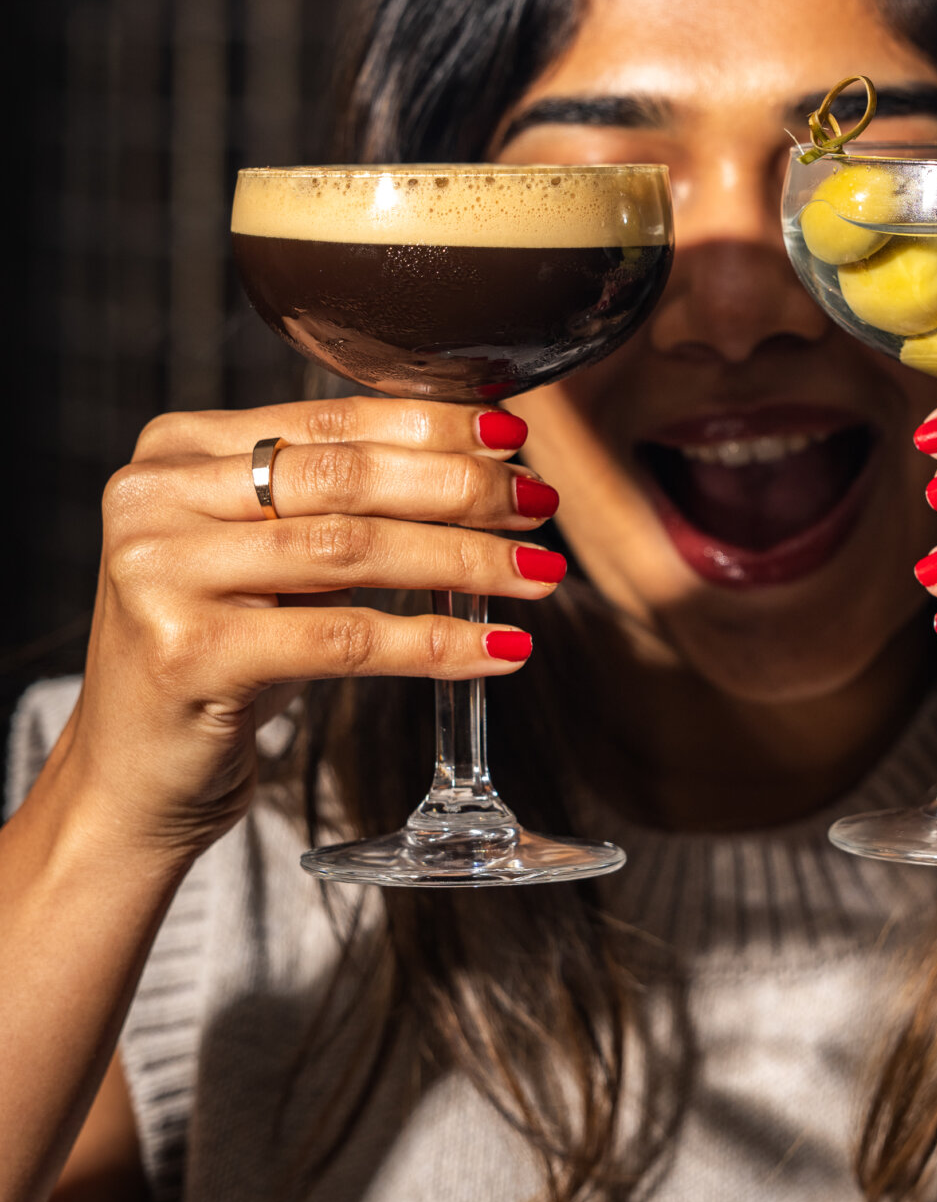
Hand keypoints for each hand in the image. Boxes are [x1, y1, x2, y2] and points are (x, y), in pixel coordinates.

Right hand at [56, 398, 564, 864]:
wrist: (131, 782)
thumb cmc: (219, 655)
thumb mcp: (265, 557)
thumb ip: (337, 499)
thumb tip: (486, 456)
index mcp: (174, 448)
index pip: (329, 418)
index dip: (432, 424)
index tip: (514, 433)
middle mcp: (154, 497)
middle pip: (346, 477)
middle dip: (461, 487)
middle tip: (540, 503)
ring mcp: (160, 573)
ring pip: (351, 550)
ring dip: (464, 561)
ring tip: (539, 572)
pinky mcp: (186, 653)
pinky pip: (343, 639)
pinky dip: (434, 643)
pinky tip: (498, 647)